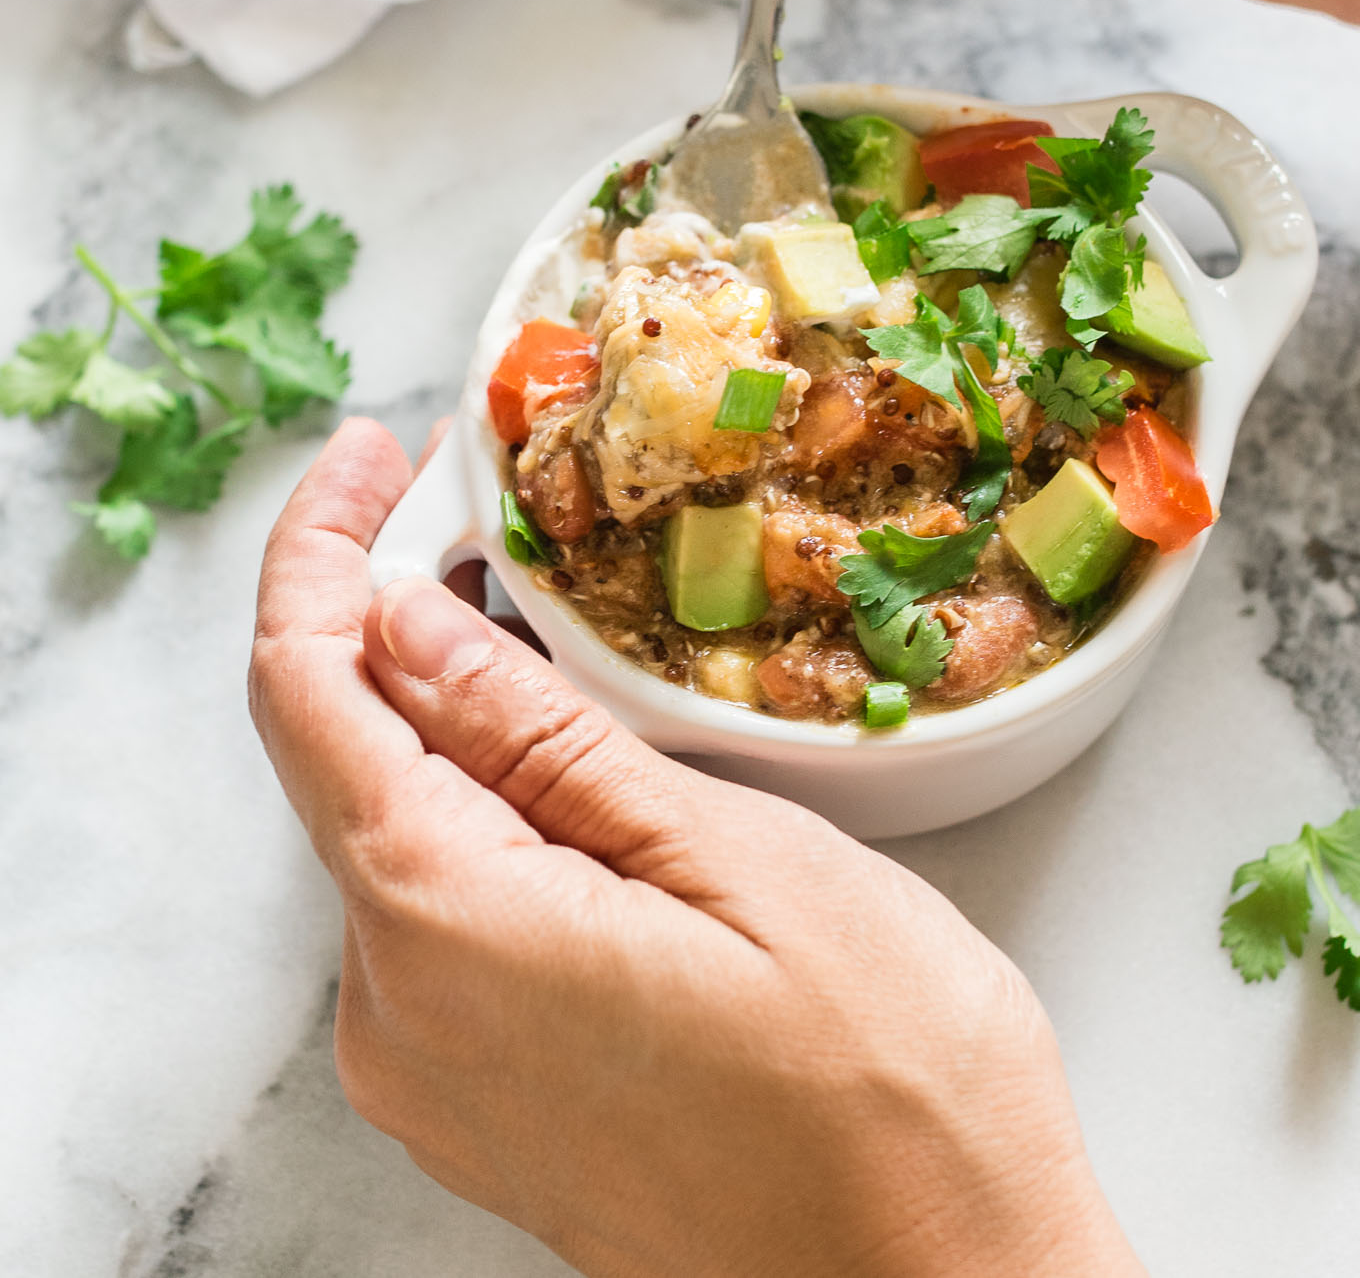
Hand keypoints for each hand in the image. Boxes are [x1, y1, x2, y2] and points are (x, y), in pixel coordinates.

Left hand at [252, 418, 1144, 1277]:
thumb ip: (536, 738)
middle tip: (501, 521)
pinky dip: (482, 816)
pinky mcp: (484, 1104)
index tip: (372, 455)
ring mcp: (433, 1075)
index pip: (303, 691)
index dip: (317, 551)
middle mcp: (395, 1015)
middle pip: (343, 759)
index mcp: (440, 930)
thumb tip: (399, 624)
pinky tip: (580, 780)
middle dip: (398, 621)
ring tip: (566, 643)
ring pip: (397, 832)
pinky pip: (441, 914)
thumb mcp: (730, 856)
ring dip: (452, 720)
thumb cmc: (887, 1090)